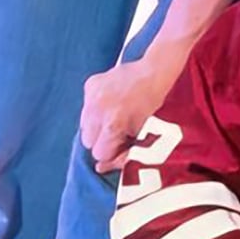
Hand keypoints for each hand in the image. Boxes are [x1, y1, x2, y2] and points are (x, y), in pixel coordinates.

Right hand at [81, 52, 185, 171]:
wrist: (156, 70)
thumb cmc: (154, 105)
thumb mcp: (142, 134)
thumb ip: (122, 154)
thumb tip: (99, 168)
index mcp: (112, 124)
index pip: (98, 153)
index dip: (112, 150)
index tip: (122, 142)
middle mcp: (97, 110)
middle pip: (88, 141)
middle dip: (101, 139)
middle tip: (119, 129)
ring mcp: (91, 95)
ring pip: (84, 125)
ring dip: (96, 125)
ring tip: (115, 115)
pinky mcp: (90, 84)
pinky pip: (86, 107)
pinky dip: (96, 108)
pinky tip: (112, 101)